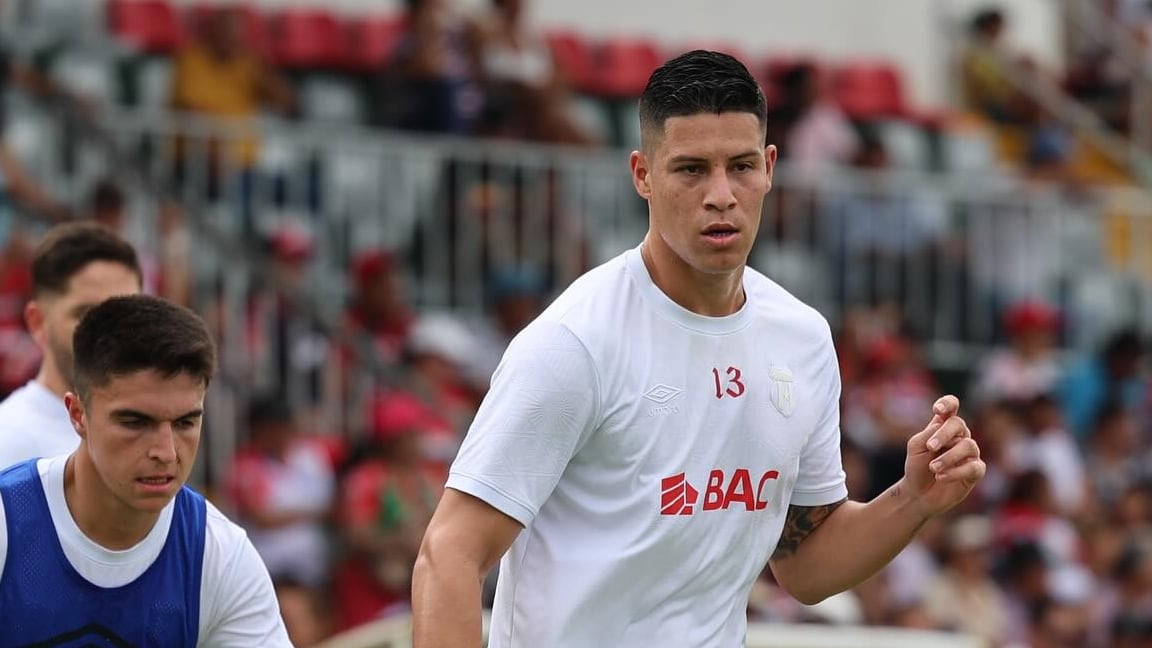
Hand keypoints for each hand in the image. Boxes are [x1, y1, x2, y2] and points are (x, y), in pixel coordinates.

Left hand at [901, 395, 984, 519]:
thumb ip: (929, 434)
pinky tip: (940, 476)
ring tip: (933, 468)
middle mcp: (959, 436)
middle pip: (959, 423)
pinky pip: (973, 467)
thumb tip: (943, 427)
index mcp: (942, 426)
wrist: (918, 493)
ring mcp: (969, 453)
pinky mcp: (975, 471)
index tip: (937, 410)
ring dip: (948, 457)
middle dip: (944, 434)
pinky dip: (955, 472)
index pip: (952, 407)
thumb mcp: (916, 446)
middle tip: (929, 447)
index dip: (948, 403)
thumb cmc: (917, 466)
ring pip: (968, 445)